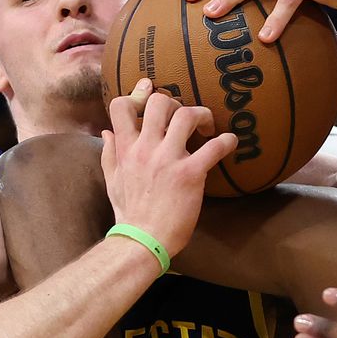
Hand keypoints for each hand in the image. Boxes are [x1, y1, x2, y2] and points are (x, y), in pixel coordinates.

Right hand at [102, 79, 237, 254]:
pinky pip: (214, 147)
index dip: (137, 96)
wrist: (143, 241)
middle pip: (159, 102)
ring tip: (208, 127)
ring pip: (186, 115)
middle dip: (175, 103)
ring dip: (202, 115)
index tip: (150, 96)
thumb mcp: (112, 181)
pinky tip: (230, 143)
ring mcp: (168, 160)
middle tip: (186, 118)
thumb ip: (110, 154)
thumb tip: (107, 131)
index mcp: (126, 149)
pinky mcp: (190, 174)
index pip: (121, 107)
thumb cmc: (129, 214)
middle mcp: (146, 149)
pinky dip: (226, 141)